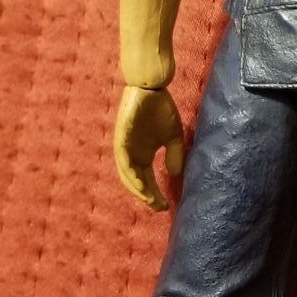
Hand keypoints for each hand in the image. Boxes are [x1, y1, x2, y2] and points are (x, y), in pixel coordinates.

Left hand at [114, 85, 185, 211]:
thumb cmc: (161, 110)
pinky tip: (140, 183)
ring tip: (148, 200)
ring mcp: (125, 147)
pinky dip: (130, 173)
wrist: (152, 89)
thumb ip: (175, 155)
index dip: (155, 195)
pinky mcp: (121, 137)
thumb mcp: (173, 137)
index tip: (166, 207)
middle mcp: (132, 154)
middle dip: (146, 196)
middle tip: (158, 207)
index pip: (147, 180)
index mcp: (143, 155)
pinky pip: (123, 159)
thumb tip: (175, 175)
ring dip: (136, 188)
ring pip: (126, 174)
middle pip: (136, 181)